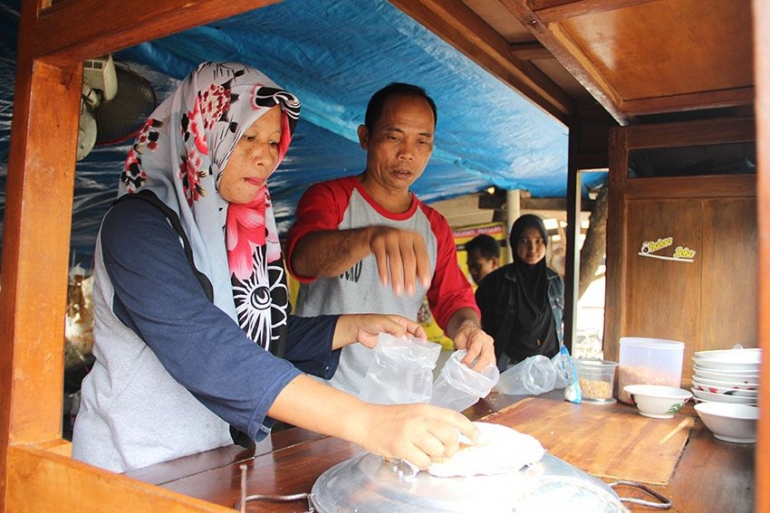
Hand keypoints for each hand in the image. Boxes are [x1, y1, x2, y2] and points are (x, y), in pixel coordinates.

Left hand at [334, 314, 426, 349]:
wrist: (358, 330)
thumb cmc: (371, 321)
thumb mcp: (386, 322)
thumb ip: (396, 329)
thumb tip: (405, 339)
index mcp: (401, 323)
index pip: (416, 328)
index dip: (421, 334)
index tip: (423, 342)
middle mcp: (400, 332)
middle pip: (413, 339)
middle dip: (417, 345)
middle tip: (419, 352)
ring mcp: (395, 340)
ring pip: (406, 346)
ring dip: (409, 351)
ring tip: (412, 356)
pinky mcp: (389, 348)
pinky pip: (397, 352)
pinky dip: (401, 355)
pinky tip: (402, 358)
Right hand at [354, 403, 478, 468]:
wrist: (365, 420)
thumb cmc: (390, 418)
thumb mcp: (414, 413)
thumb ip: (432, 423)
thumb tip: (454, 438)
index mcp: (425, 409)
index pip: (454, 417)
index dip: (470, 429)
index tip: (478, 438)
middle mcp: (420, 418)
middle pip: (450, 436)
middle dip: (451, 448)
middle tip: (443, 451)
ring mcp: (410, 432)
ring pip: (437, 451)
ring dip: (434, 457)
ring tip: (422, 452)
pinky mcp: (401, 446)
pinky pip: (423, 461)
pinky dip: (422, 463)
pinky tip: (413, 457)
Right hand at [367, 226, 430, 295]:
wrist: (379, 234)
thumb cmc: (401, 247)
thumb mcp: (412, 252)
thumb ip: (419, 265)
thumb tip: (424, 282)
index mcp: (416, 238)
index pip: (422, 256)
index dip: (424, 271)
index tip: (425, 286)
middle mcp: (404, 236)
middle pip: (409, 258)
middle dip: (410, 277)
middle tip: (410, 293)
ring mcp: (390, 238)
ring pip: (395, 260)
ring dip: (396, 277)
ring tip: (397, 292)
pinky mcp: (378, 242)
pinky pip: (381, 259)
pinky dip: (383, 272)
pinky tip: (385, 282)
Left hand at [453, 320, 495, 371]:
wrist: (470, 330)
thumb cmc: (465, 334)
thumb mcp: (459, 338)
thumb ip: (461, 349)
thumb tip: (460, 360)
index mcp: (479, 336)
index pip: (475, 349)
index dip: (469, 358)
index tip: (463, 365)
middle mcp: (487, 342)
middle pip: (485, 357)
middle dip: (478, 367)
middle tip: (470, 374)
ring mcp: (491, 348)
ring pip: (490, 361)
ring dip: (483, 370)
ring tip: (475, 376)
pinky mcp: (492, 354)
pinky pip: (492, 364)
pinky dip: (486, 370)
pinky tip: (481, 374)